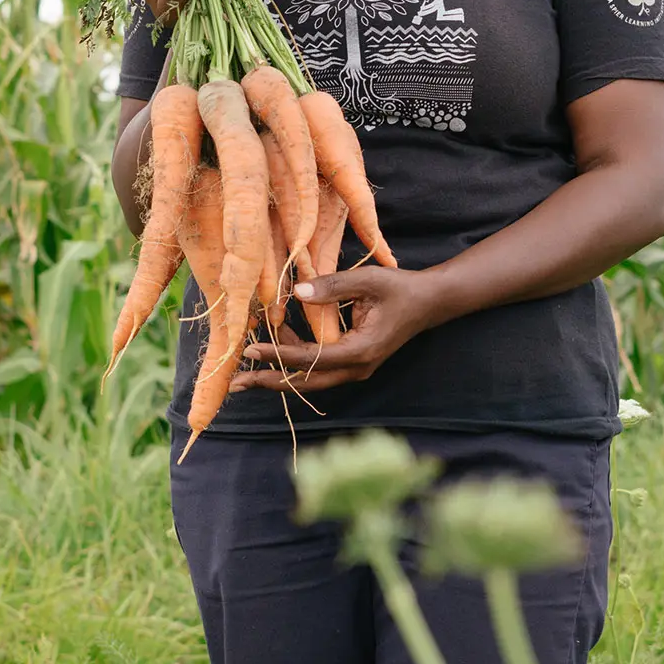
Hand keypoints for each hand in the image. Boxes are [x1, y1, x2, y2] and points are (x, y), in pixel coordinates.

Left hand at [231, 265, 450, 394]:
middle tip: (235, 382)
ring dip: (279, 368)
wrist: (428, 302)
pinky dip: (294, 354)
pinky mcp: (351, 361)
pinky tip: (277, 334)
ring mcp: (354, 368)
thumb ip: (332, 286)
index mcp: (361, 351)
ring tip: (247, 358)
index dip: (279, 355)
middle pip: (305, 381)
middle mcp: (356, 368)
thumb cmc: (400, 288)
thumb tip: (295, 291)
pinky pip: (317, 365)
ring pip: (309, 377)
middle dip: (269, 381)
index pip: (311, 359)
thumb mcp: (368, 281)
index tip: (251, 350)